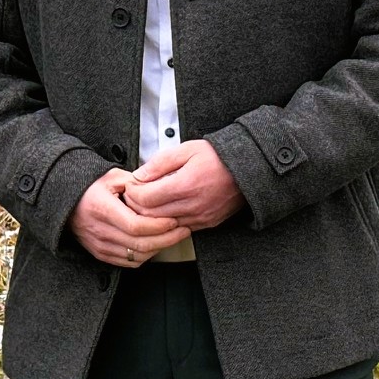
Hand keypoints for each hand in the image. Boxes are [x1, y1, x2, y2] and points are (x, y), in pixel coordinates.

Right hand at [69, 168, 191, 268]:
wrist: (66, 202)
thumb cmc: (91, 188)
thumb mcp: (112, 176)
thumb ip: (136, 182)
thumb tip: (161, 187)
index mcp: (102, 208)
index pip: (136, 225)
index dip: (159, 226)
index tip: (175, 220)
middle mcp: (99, 230)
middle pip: (140, 244)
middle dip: (167, 239)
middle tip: (183, 229)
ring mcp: (99, 245)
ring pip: (137, 257)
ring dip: (159, 248)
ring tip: (172, 237)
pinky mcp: (101, 254)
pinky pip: (130, 262)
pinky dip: (147, 256)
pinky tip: (156, 244)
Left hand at [121, 140, 244, 232]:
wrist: (248, 169)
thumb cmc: (219, 157)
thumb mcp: (187, 149)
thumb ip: (160, 162)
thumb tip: (139, 175)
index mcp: (186, 185)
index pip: (145, 198)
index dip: (133, 193)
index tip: (130, 186)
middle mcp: (192, 205)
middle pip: (150, 215)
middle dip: (137, 205)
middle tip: (134, 194)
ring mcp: (200, 218)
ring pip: (162, 225)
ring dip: (150, 216)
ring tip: (148, 201)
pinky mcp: (206, 224)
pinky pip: (178, 229)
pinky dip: (166, 221)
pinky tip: (164, 209)